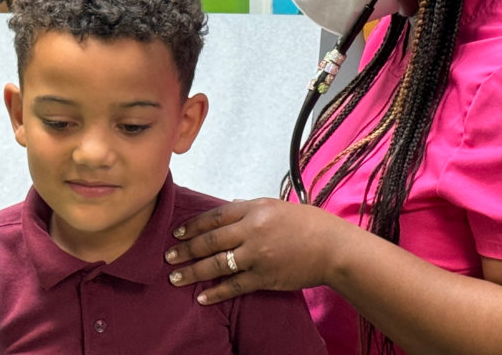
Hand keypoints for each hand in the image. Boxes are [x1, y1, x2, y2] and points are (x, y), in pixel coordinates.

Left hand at [163, 197, 359, 304]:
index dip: (193, 226)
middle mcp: (252, 230)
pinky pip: (234, 286)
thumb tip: (229, 205)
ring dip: (193, 272)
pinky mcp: (264, 277)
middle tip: (169, 256)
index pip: (214, 216)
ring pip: (216, 265)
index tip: (177, 233)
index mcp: (255, 209)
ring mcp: (257, 255)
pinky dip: (216, 292)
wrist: (333, 248)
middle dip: (185, 250)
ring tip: (176, 277)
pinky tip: (203, 297)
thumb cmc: (309, 225)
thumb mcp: (278, 206)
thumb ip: (251, 207)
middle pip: (210, 241)